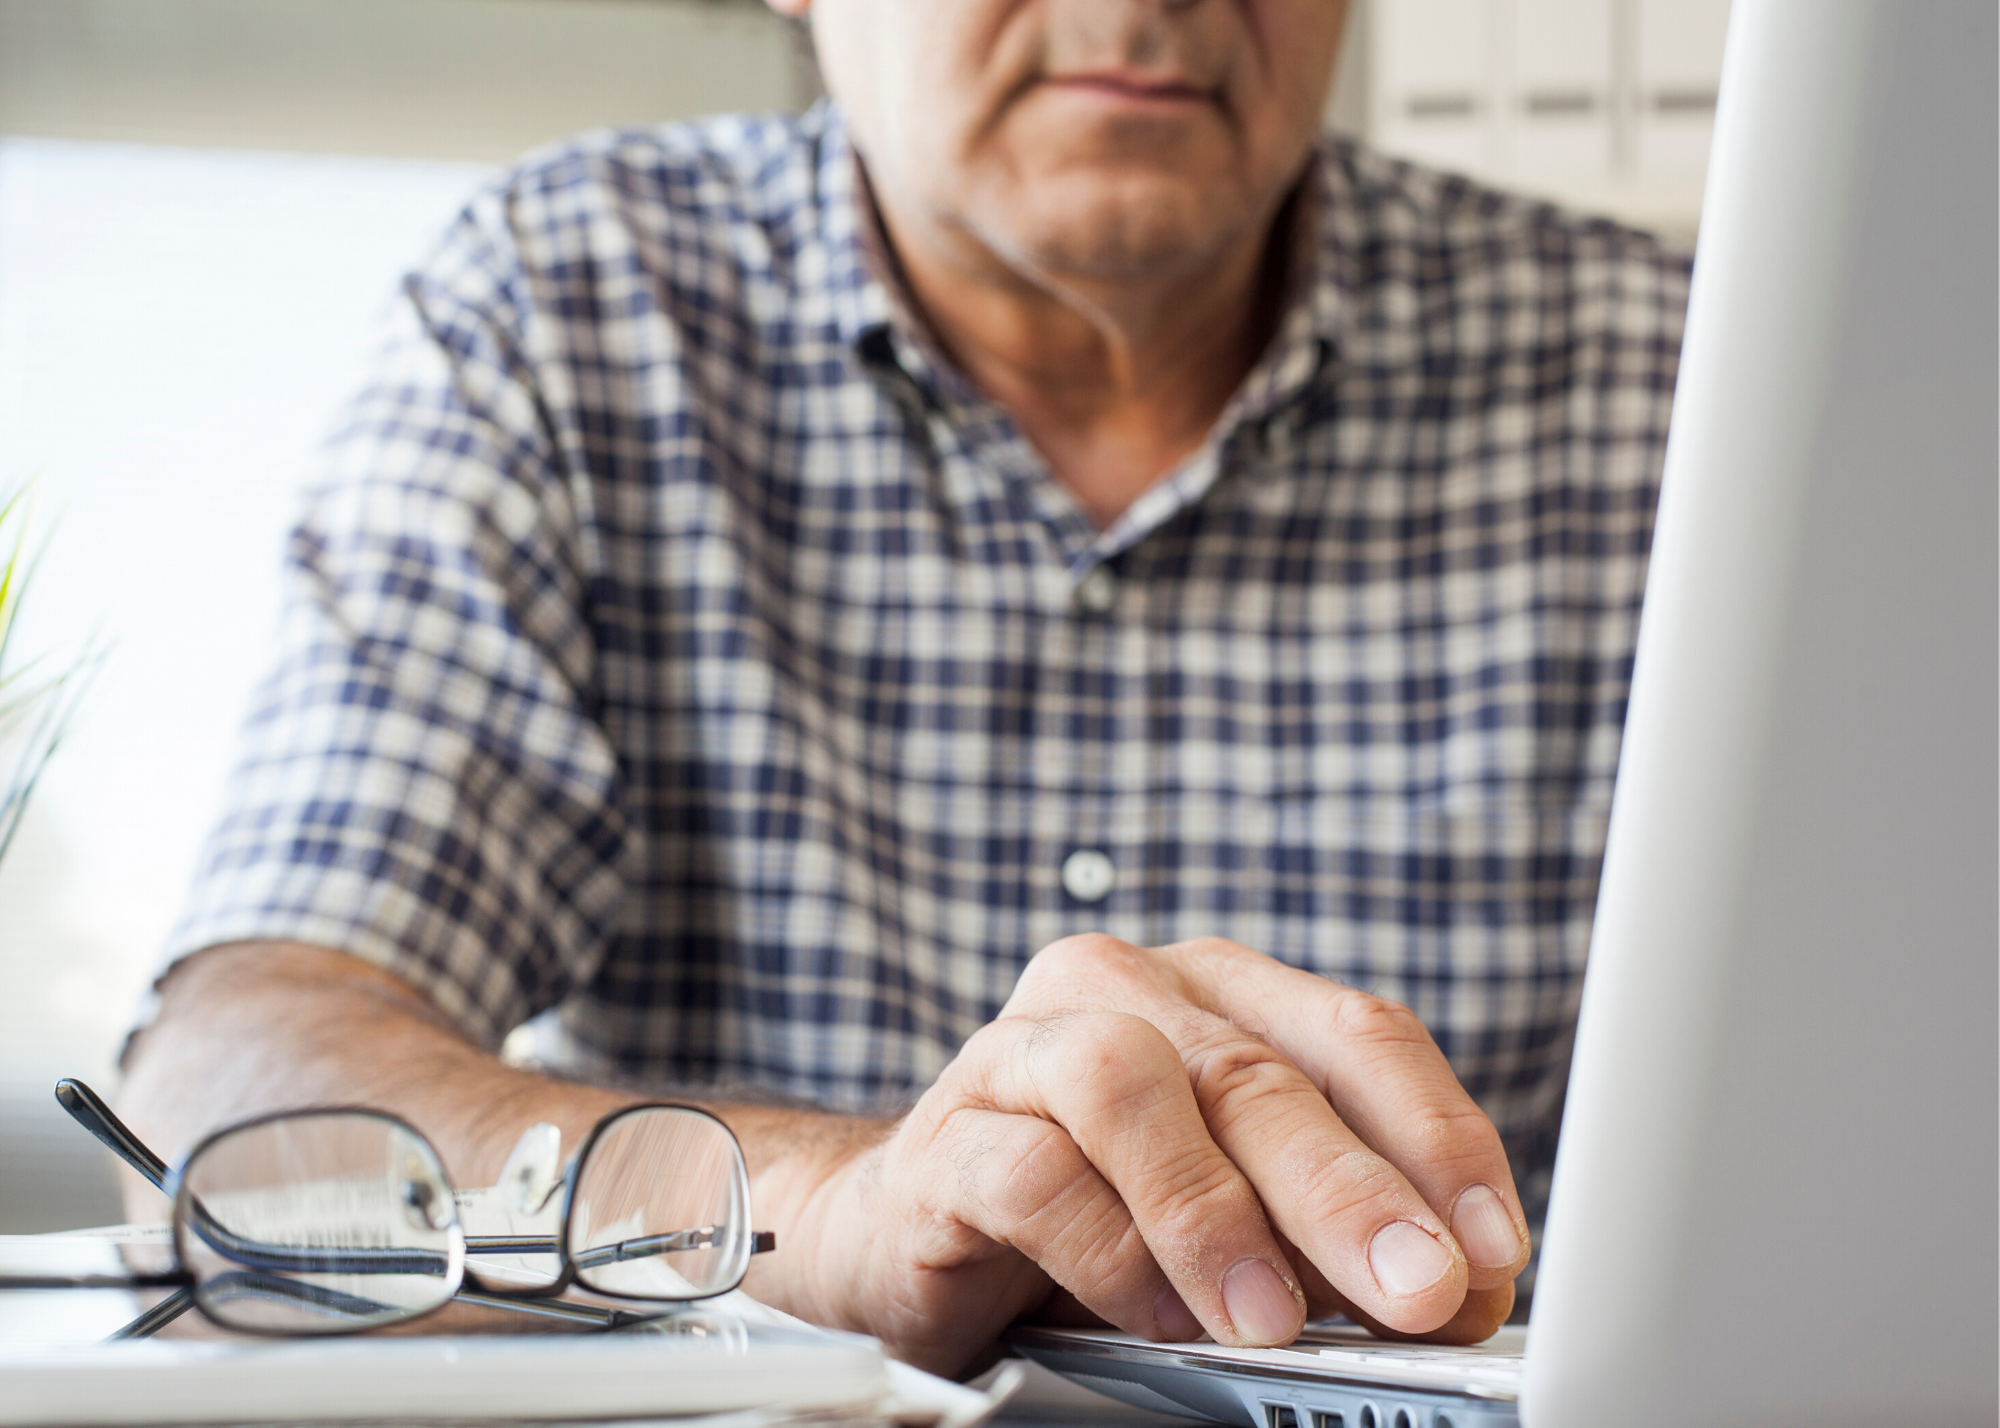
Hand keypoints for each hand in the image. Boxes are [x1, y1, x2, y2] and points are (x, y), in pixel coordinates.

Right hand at [782, 935, 1528, 1374]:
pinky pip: (1028, 1175)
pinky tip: (1156, 1319)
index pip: (1357, 1032)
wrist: (915, 1232)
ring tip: (1272, 1321)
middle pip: (1252, 1067)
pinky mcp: (943, 1137)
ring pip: (1127, 1084)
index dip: (1436, 1137)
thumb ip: (1335, 1231)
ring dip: (1213, 1211)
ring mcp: (1021, 1051)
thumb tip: (1457, 1296)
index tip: (1492, 1249)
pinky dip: (1107, 1253)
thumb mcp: (1244, 1210)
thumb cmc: (1102, 1210)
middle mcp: (1122, 991)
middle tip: (1419, 1291)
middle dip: (1348, 1190)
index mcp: (1220, 990)